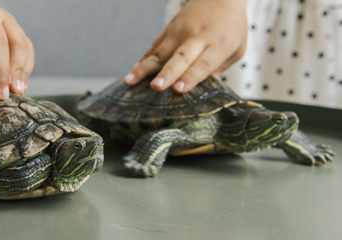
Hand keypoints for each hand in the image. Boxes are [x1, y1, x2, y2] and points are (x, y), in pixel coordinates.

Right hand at [124, 0, 246, 92]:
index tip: (178, 90)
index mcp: (219, 45)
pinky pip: (154, 48)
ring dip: (144, 68)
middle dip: (167, 73)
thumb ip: (220, 69)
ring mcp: (179, 32)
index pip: (203, 64)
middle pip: (180, 58)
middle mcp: (197, 38)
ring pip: (159, 53)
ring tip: (129, 81)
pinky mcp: (168, 30)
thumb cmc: (230, 26)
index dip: (190, 78)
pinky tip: (133, 71)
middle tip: (156, 86)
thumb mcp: (236, 49)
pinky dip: (143, 60)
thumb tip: (205, 90)